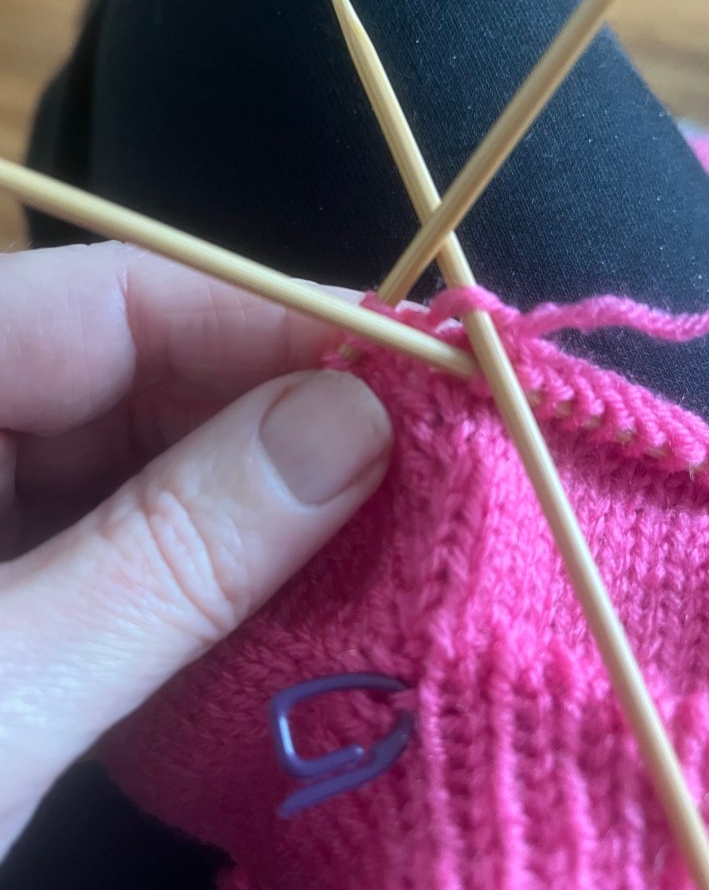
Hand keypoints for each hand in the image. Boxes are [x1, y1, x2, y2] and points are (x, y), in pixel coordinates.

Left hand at [0, 241, 390, 858]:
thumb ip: (175, 557)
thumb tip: (355, 430)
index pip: (107, 301)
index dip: (271, 323)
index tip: (410, 367)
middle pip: (130, 373)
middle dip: (279, 417)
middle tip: (419, 464)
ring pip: (134, 458)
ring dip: (254, 497)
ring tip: (381, 525)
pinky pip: (113, 534)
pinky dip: (202, 563)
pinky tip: (286, 588)